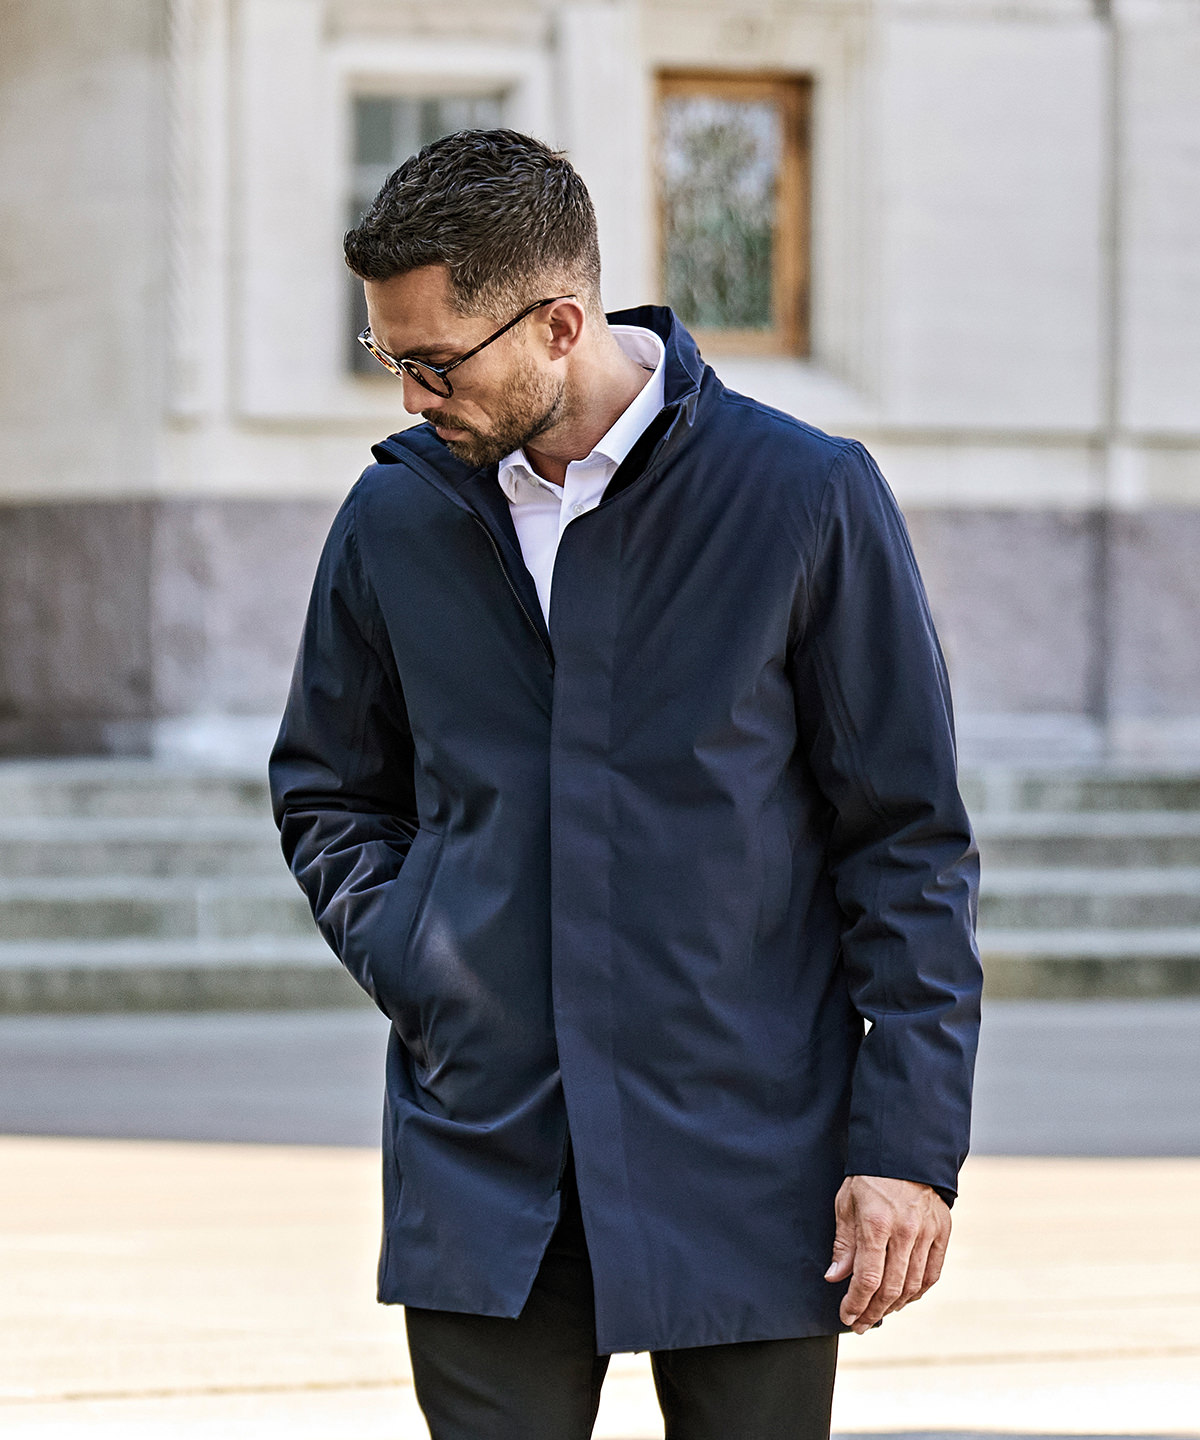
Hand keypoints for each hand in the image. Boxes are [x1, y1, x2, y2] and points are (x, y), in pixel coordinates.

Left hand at [824, 1174, 949, 1333]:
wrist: (904, 1153)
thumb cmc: (869, 1178)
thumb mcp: (846, 1204)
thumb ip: (843, 1243)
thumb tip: (835, 1277)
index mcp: (876, 1223)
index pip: (867, 1278)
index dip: (856, 1303)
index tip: (846, 1316)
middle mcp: (905, 1231)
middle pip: (891, 1288)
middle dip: (872, 1312)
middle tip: (860, 1323)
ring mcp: (927, 1233)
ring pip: (913, 1286)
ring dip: (894, 1306)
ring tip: (878, 1313)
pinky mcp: (942, 1233)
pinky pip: (932, 1274)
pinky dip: (917, 1292)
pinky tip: (903, 1299)